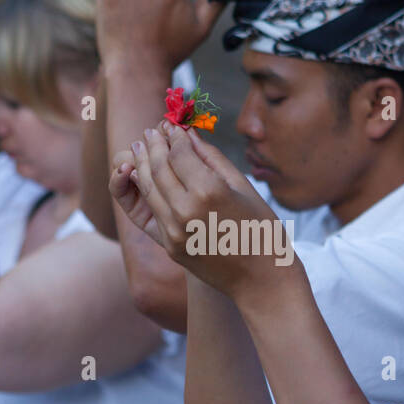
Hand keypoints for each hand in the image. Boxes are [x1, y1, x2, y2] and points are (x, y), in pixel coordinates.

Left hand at [115, 124, 296, 300]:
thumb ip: (211, 158)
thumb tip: (188, 134)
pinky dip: (145, 190)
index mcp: (209, 192)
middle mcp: (186, 211)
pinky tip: (144, 176)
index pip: (179, 154)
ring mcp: (174, 232)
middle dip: (152, 146)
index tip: (171, 125)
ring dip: (142, 165)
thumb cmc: (260, 228)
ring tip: (141, 148)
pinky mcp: (170, 246)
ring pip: (148, 189)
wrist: (261, 279)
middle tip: (150, 132)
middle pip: (157, 168)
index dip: (174, 136)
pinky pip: (152, 212)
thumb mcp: (242, 186)